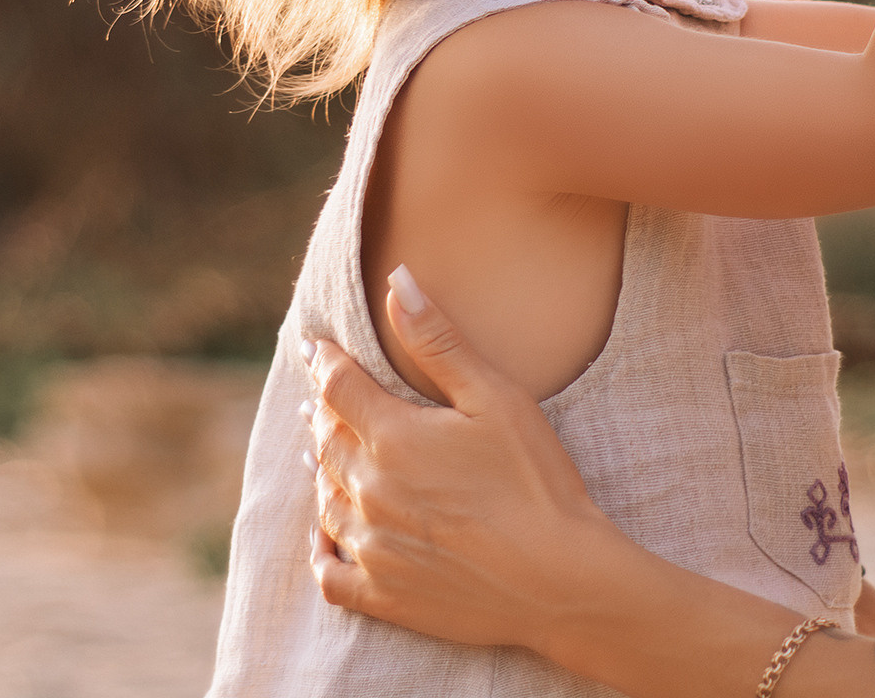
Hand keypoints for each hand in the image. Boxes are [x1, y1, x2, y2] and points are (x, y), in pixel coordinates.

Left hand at [306, 267, 614, 650]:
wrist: (561, 581)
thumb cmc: (537, 482)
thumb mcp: (495, 397)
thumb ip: (438, 340)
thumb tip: (396, 280)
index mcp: (392, 437)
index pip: (338, 386)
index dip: (323, 360)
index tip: (313, 346)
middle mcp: (368, 491)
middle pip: (327, 440)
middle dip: (323, 413)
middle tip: (320, 399)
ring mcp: (372, 547)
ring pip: (325, 499)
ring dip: (322, 471)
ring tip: (321, 455)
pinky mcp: (384, 594)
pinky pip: (329, 572)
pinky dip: (321, 550)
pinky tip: (325, 537)